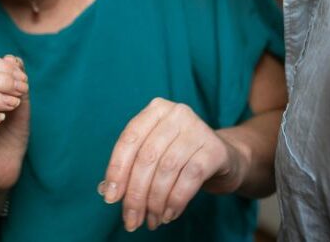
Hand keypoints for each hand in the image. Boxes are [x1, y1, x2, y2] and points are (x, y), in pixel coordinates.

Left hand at [99, 98, 247, 231]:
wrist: (222, 157)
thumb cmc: (179, 156)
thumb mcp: (154, 153)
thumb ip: (130, 167)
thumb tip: (107, 191)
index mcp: (155, 109)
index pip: (129, 139)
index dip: (117, 170)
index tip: (111, 198)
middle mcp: (177, 113)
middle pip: (147, 157)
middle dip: (136, 193)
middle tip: (132, 219)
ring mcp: (198, 129)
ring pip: (167, 169)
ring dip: (155, 201)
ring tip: (151, 220)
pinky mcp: (215, 149)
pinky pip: (190, 178)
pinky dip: (176, 200)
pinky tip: (169, 214)